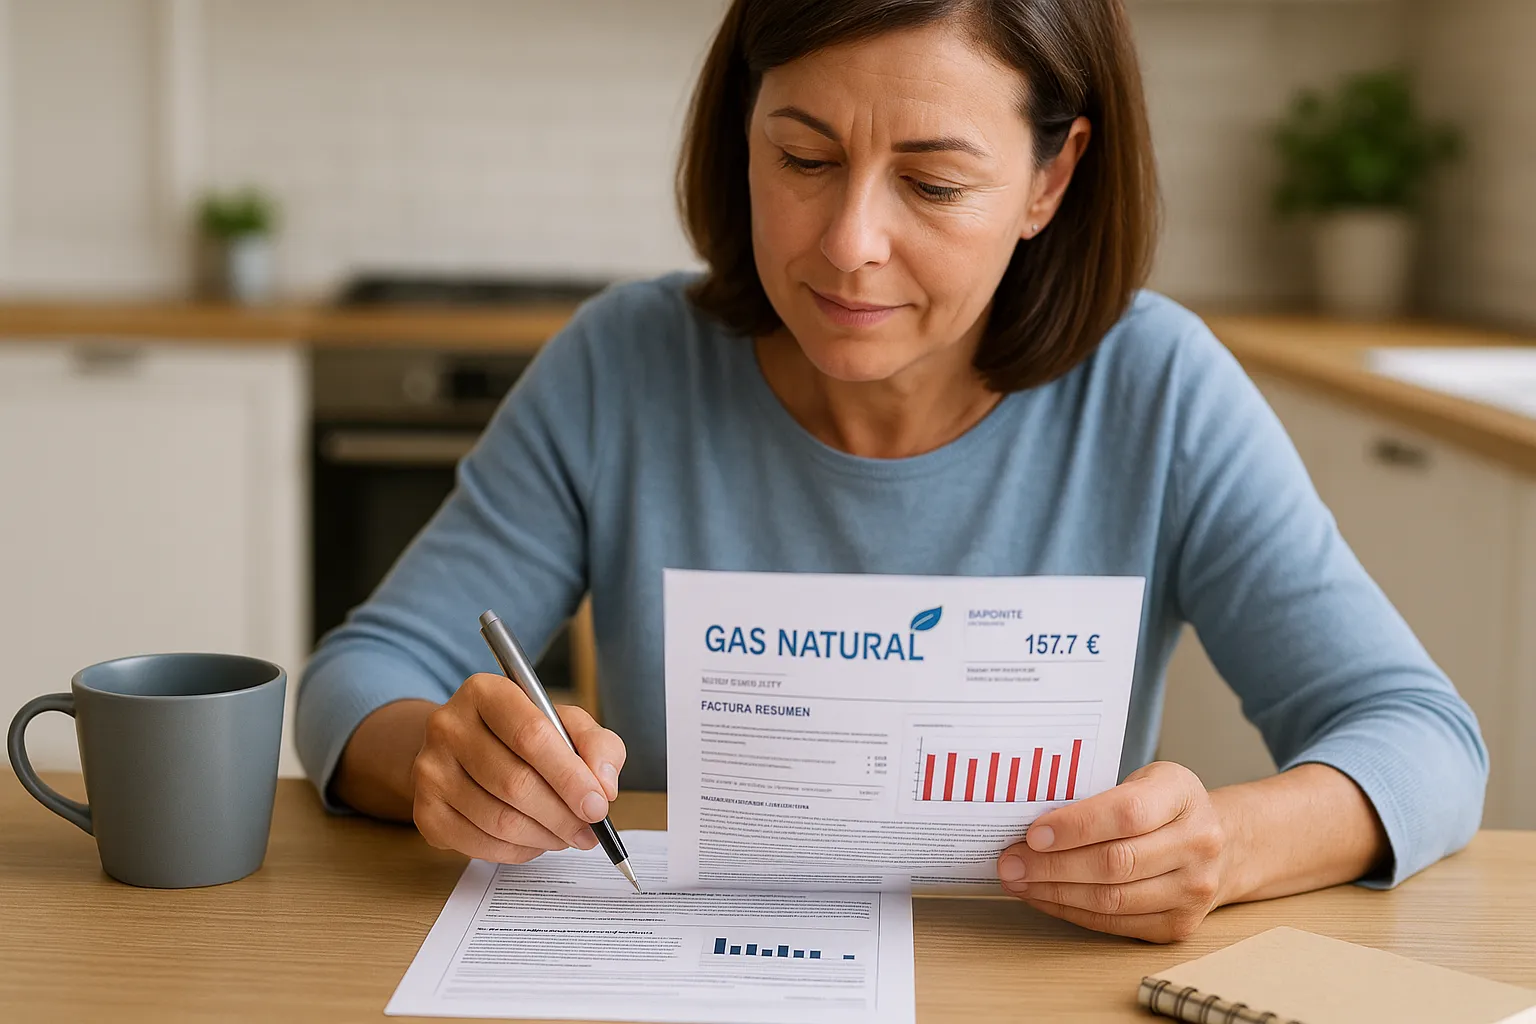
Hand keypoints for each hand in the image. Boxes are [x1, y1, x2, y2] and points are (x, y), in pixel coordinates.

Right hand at [410, 672, 625, 863]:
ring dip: (544, 837)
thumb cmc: (522, 735)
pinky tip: (536, 841)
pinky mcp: (424, 811)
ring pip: (499, 820)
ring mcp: (429, 770)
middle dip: (562, 815)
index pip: (531, 735)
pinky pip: (480, 844)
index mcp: (484, 691)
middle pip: (515, 783)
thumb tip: (604, 786)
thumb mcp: (565, 724)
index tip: (599, 804)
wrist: (462, 750)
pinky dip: (518, 851)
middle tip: (589, 831)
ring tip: (567, 835)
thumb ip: (597, 746)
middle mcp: (447, 726)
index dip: (570, 776)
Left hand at [996, 761, 1226, 942]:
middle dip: (1052, 865)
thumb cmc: (1165, 806)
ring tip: (1019, 881)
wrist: (1219, 845)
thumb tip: (1032, 823)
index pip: (1126, 814)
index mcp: (1182, 795)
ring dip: (1055, 892)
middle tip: (1011, 862)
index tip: (1033, 834)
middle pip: (1115, 862)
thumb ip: (1098, 795)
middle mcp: (1197, 844)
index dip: (1075, 826)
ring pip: (1111, 898)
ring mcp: (1192, 890)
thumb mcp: (1142, 780)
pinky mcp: (1178, 924)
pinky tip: (1045, 898)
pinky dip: (1071, 911)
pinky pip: (1114, 922)